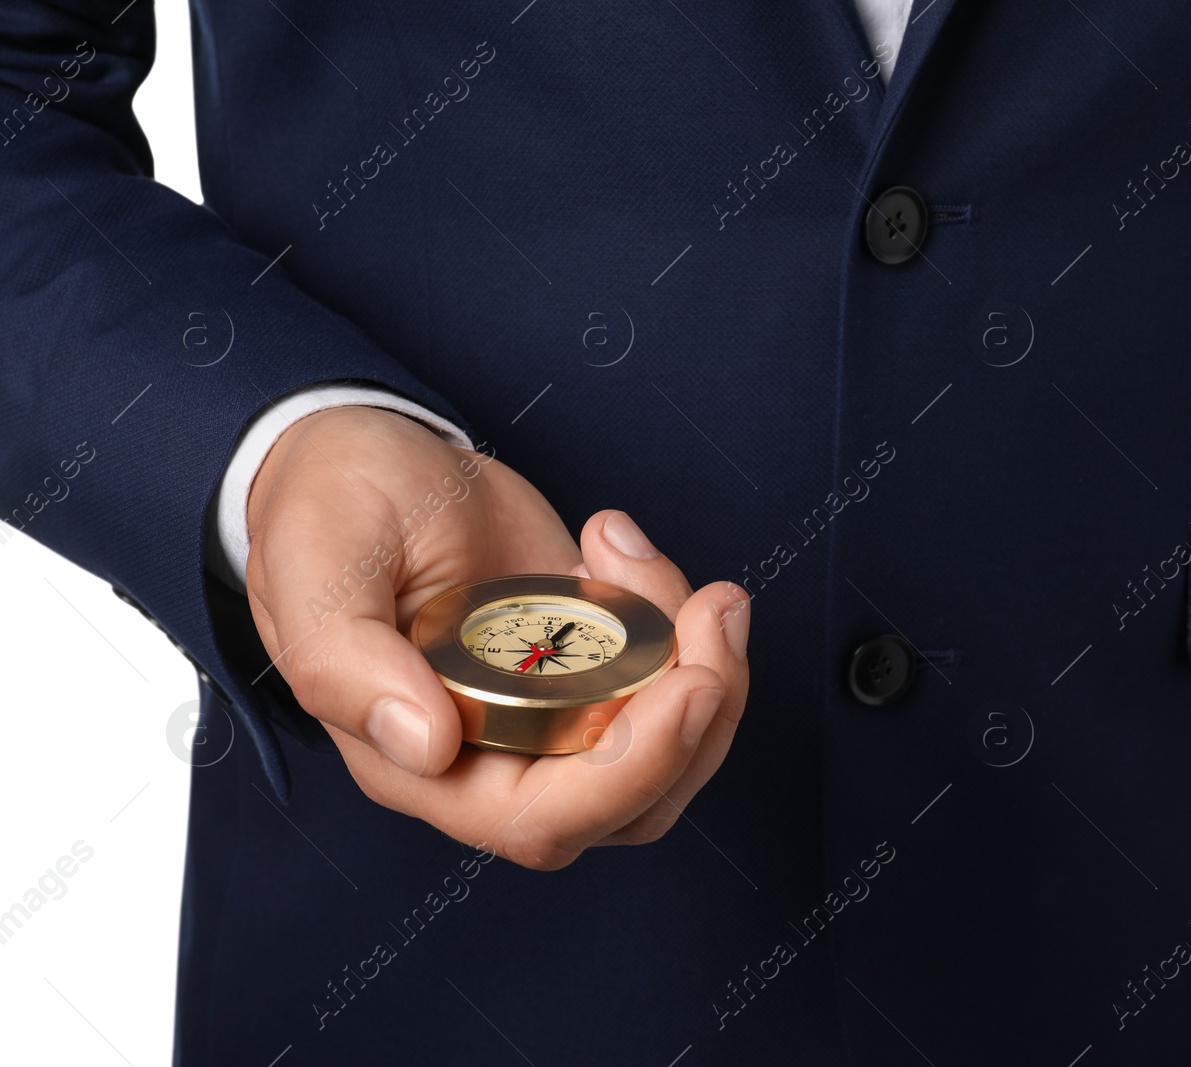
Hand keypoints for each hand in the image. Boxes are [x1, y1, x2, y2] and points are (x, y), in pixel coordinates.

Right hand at [243, 406, 750, 867]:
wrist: (365, 456)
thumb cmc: (325, 514)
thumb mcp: (316, 569)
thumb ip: (343, 661)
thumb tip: (423, 743)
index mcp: (420, 764)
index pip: (544, 817)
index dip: (632, 768)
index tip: (688, 684)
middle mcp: (495, 758)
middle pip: (634, 799)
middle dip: (700, 715)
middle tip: (714, 607)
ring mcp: (554, 710)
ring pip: (670, 748)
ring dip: (707, 664)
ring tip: (652, 559)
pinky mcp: (592, 659)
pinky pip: (667, 676)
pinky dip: (677, 616)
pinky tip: (617, 544)